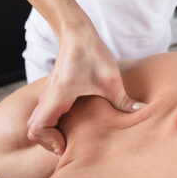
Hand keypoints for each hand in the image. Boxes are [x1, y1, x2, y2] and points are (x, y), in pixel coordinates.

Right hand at [27, 23, 145, 156]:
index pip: (36, 129)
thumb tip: (143, 112)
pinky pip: (44, 113)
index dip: (49, 142)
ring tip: (70, 137)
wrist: (77, 32)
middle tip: (69, 145)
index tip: (67, 144)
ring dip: (50, 132)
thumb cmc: (92, 53)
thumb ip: (124, 100)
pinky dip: (52, 123)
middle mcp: (47, 97)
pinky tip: (72, 123)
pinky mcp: (52, 91)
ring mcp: (47, 94)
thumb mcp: (111, 79)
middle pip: (33, 130)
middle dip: (49, 142)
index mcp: (57, 96)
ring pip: (37, 121)